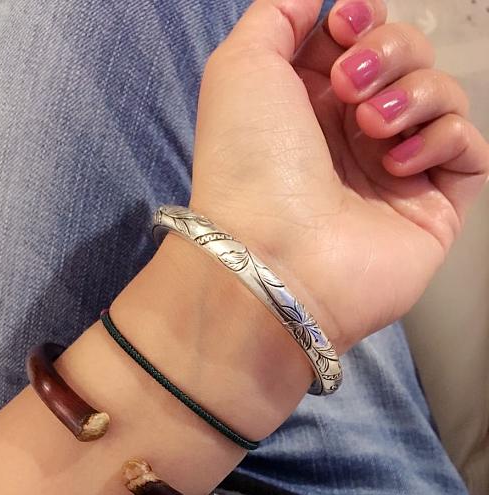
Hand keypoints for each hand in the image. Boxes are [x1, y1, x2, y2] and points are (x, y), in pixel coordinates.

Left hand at [190, 0, 488, 352]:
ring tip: (371, 128)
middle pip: (409, 56)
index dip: (364, 19)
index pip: (364, 37)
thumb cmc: (249, 164)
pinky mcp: (433, 208)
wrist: (273, 257)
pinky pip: (469, 149)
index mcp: (312, 101)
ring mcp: (396, 172)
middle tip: (349, 88)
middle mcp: (355, 134)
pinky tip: (396, 166)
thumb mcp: (242, 68)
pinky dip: (441, 140)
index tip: (344, 25)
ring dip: (413, 93)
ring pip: (443, 94)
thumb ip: (279, 15)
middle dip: (388, 51)